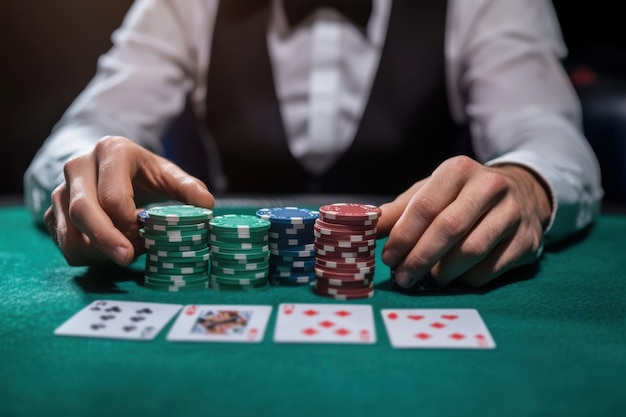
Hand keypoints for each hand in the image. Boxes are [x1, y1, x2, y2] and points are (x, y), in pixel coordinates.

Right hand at [45, 136, 214, 266]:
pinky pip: (64, 243)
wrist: (110, 164)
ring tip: (125, 255)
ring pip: (69, 231)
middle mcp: (78, 166)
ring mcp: (61, 189)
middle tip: (127, 260)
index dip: (129, 222)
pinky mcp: (52, 211)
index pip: (113, 195)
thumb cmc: (143, 172)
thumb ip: (188, 187)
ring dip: (97, 252)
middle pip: (82, 211)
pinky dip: (87, 256)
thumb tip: (207, 205)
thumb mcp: (167, 173)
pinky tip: (110, 254)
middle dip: (106, 241)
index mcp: (110, 151)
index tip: (148, 237)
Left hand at [376, 155, 551, 287]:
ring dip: (442, 272)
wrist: (522, 194)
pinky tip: (455, 278)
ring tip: (428, 279)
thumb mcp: (431, 192)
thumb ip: (400, 211)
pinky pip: (490, 269)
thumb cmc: (462, 196)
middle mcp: (490, 187)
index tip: (388, 257)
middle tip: (402, 278)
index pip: (425, 206)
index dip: (404, 235)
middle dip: (419, 258)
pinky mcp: (527, 240)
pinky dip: (466, 279)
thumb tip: (363, 227)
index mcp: (459, 170)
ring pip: (471, 252)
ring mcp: (513, 213)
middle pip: (448, 229)